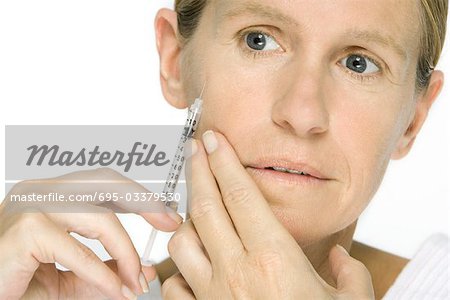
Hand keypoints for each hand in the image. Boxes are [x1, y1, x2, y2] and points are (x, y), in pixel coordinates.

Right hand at [0, 168, 182, 299]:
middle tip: (170, 224)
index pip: (105, 183)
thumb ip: (105, 270)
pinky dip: (102, 274)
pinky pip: (78, 252)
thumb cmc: (17, 282)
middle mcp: (42, 191)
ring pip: (99, 218)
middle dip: (145, 202)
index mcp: (52, 195)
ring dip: (125, 252)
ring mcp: (32, 206)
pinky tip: (115, 289)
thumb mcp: (71, 277)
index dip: (141, 196)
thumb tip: (144, 270)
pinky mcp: (25, 231)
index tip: (168, 216)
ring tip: (135, 280)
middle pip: (107, 183)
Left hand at [162, 131, 374, 298]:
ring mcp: (214, 297)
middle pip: (206, 207)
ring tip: (197, 213)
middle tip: (195, 149)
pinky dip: (179, 273)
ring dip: (187, 223)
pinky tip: (191, 270)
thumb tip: (342, 257)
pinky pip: (176, 287)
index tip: (213, 139)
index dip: (225, 162)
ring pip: (183, 242)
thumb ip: (350, 275)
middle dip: (198, 171)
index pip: (242, 196)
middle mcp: (238, 272)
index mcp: (275, 260)